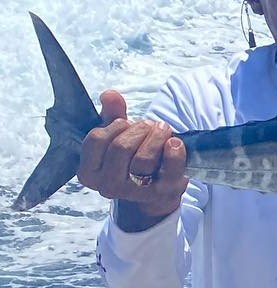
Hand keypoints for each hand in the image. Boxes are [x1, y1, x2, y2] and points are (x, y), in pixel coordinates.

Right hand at [77, 90, 188, 222]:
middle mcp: (107, 186)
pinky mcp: (161, 193)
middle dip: (139, 129)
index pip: (96, 139)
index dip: (115, 125)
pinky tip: (176, 142)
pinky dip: (175, 151)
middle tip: (149, 126)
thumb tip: (109, 94)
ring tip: (163, 131)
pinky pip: (169, 168)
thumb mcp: (118, 135)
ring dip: (157, 136)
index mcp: (89, 172)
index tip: (126, 124)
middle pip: (121, 147)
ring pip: (143, 159)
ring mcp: (134, 193)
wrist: (154, 188)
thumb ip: (112, 114)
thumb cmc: (132, 157)